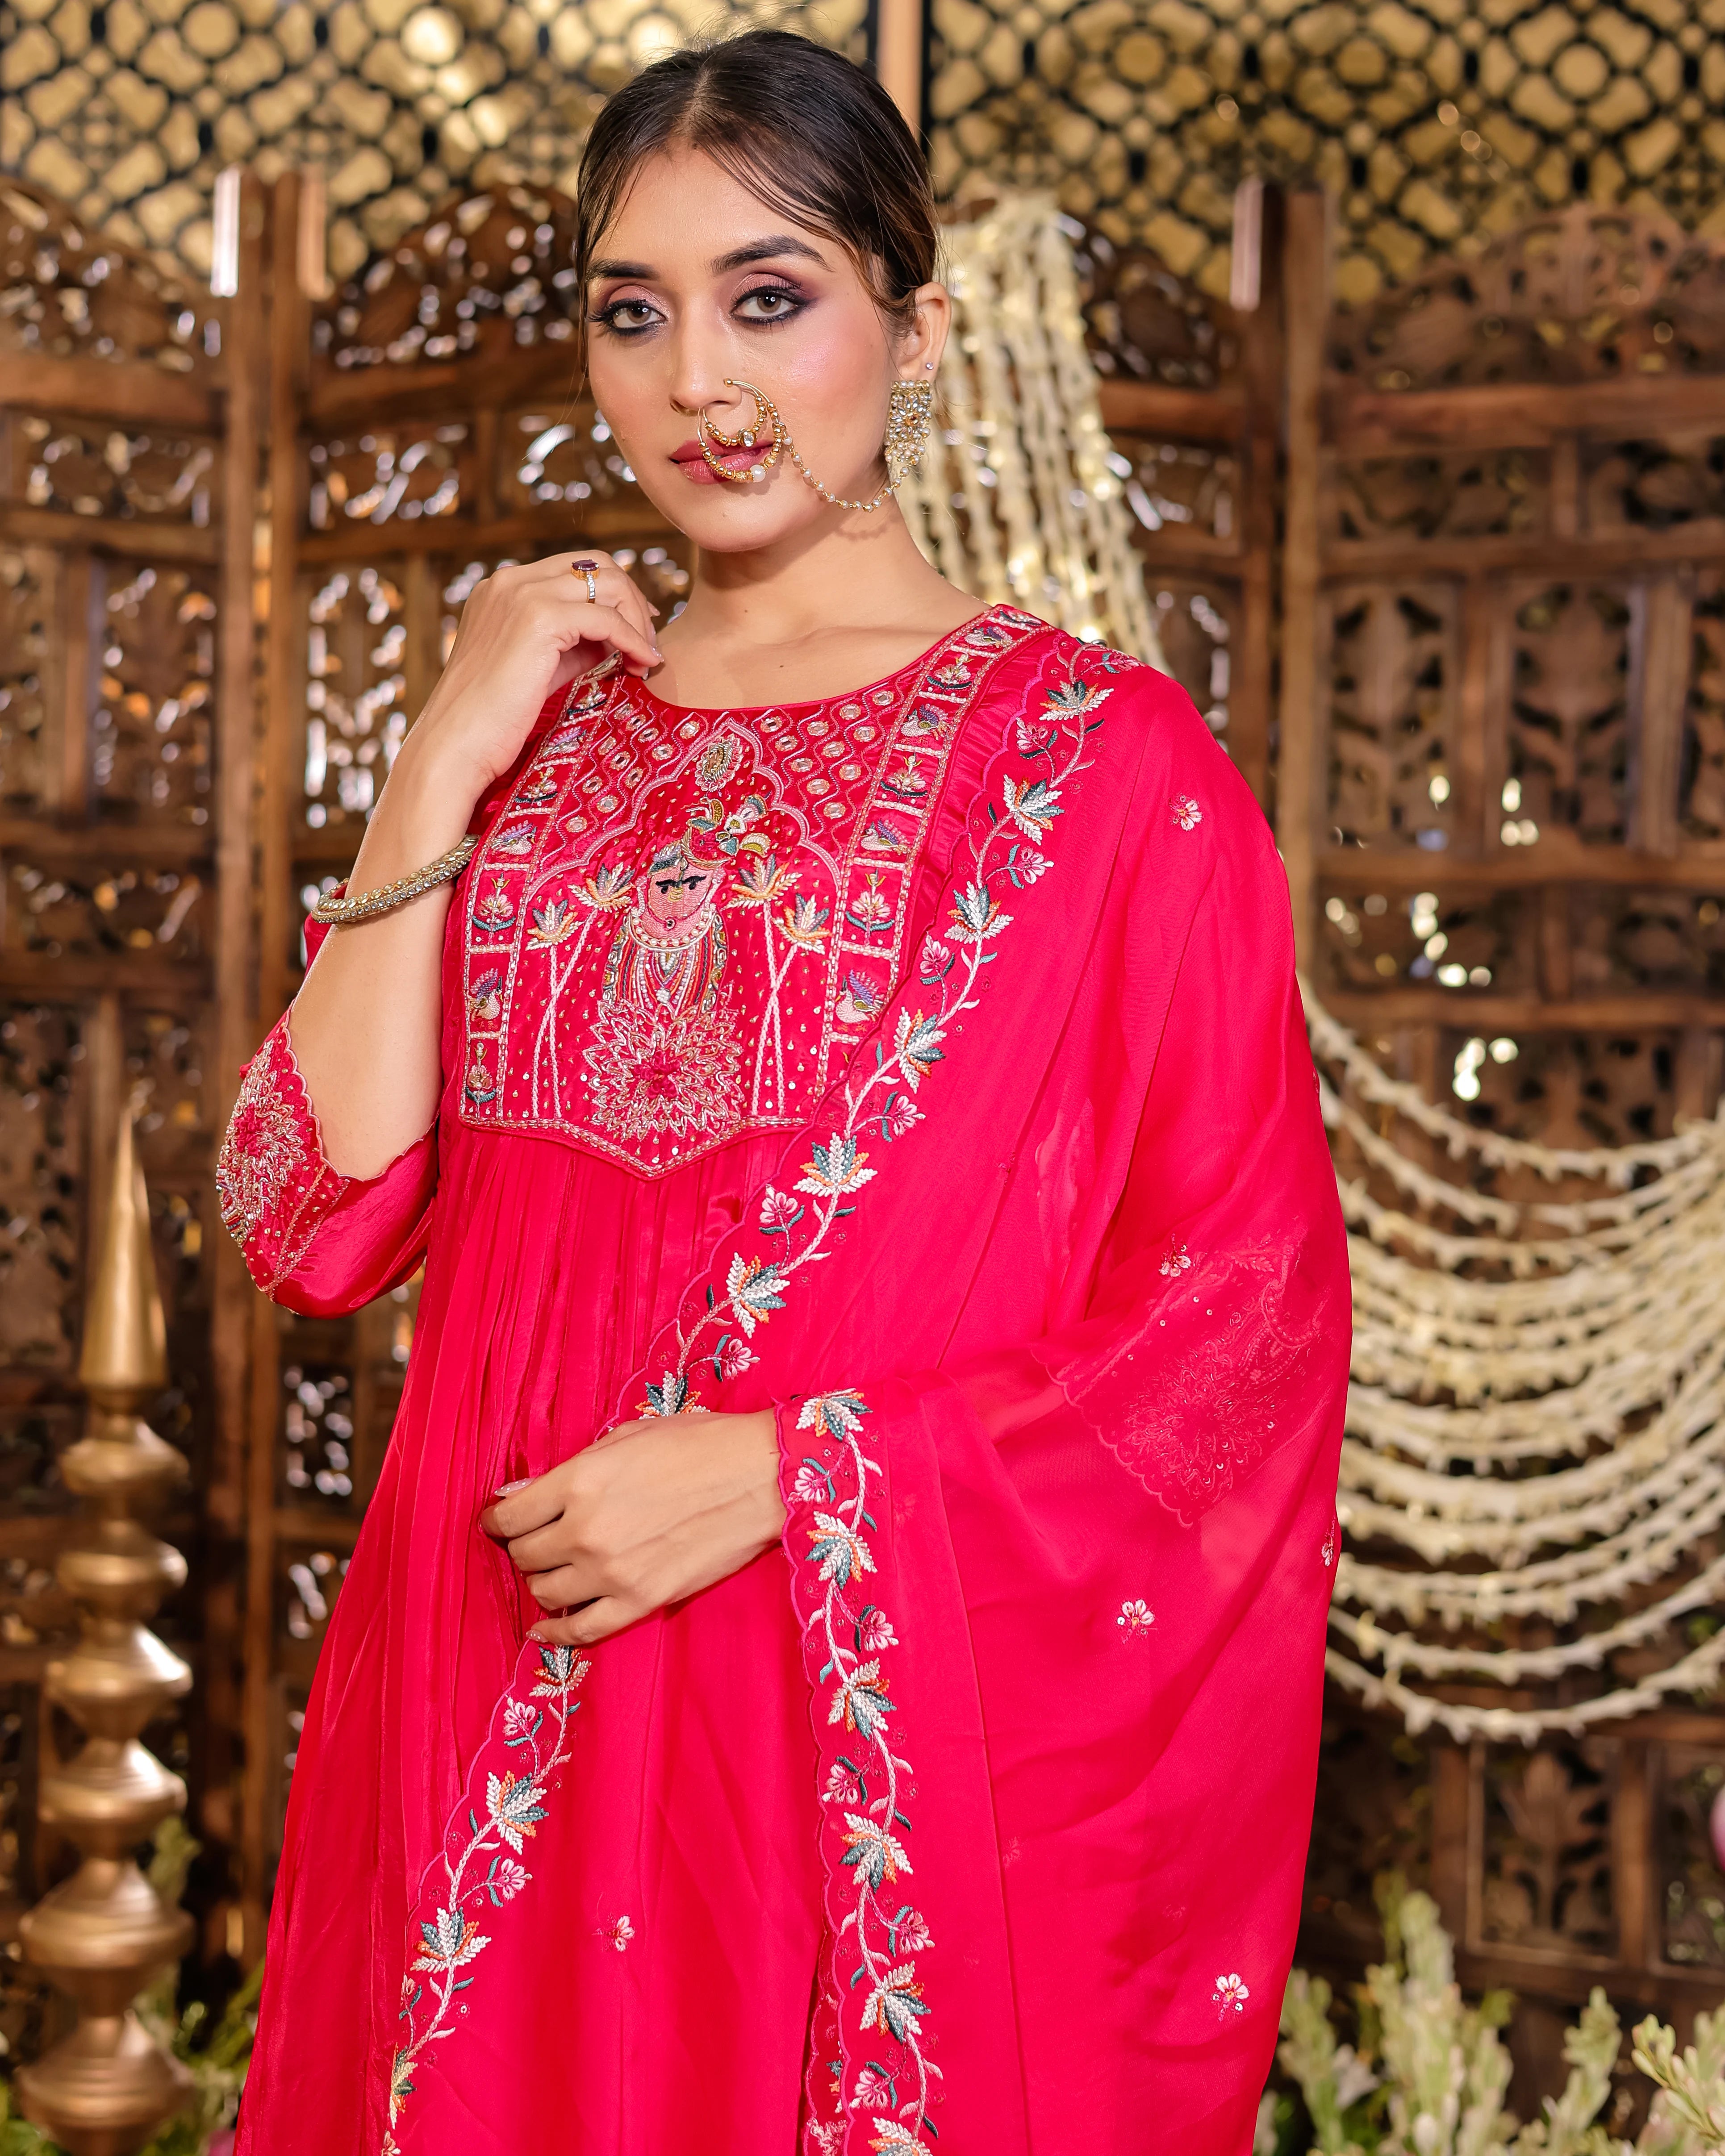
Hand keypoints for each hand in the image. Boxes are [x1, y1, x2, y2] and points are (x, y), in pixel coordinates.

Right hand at [400, 551, 662, 804]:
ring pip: (608, 583)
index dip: (615, 595)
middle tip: (649, 642)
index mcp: (504, 587)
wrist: (458, 745)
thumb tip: (619, 634)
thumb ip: (573, 642)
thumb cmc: (496, 718)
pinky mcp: (538, 619)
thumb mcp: (540, 666)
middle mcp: (510, 581)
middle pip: (597, 563)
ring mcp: (521, 594)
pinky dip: (633, 639)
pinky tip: (641, 665)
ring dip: (638, 619)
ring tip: (646, 659)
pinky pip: (606, 617)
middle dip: (633, 600)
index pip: (576, 567)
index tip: (638, 629)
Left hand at [478, 1410, 785, 1645]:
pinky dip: (556, 1633)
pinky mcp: (641, 1601)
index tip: (499, 1520)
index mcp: (579, 1481)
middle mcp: (586, 1530)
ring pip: (545, 1592)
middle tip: (539, 1538)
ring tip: (557, 1568)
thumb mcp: (625, 1437)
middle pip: (525, 1555)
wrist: (759, 1477)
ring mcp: (612, 1572)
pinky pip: (581, 1630)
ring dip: (544, 1581)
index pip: (510, 1516)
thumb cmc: (698, 1445)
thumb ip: (571, 1469)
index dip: (497, 1520)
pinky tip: (543, 1630)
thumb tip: (518, 1495)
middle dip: (525, 1547)